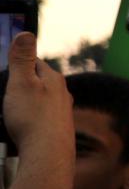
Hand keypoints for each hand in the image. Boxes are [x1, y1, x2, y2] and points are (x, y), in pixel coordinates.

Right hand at [2, 31, 69, 164]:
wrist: (47, 154)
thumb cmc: (33, 118)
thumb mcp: (21, 83)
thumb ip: (22, 59)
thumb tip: (26, 33)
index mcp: (53, 78)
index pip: (34, 62)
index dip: (17, 64)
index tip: (7, 66)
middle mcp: (62, 94)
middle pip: (37, 83)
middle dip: (20, 86)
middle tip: (6, 93)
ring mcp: (61, 112)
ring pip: (38, 102)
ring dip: (24, 105)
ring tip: (12, 113)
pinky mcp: (57, 129)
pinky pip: (38, 120)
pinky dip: (28, 121)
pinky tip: (21, 128)